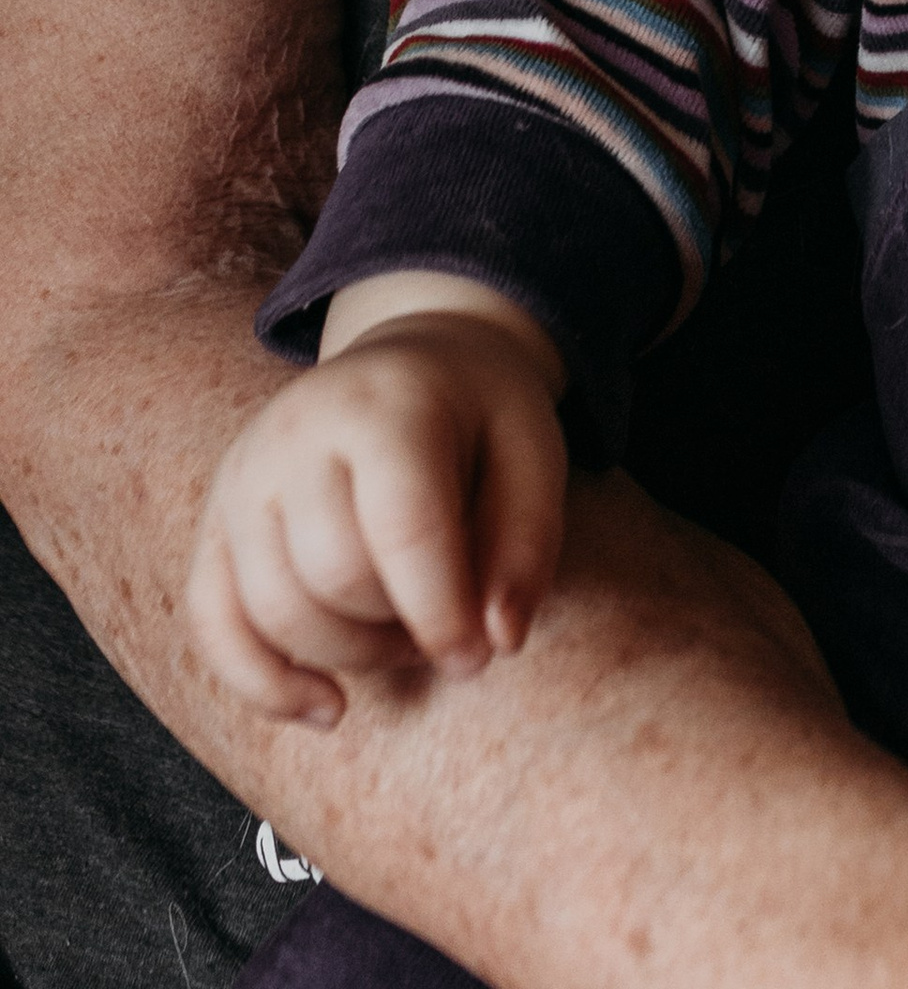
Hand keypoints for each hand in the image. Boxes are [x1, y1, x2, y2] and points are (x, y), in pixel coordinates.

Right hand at [184, 274, 567, 727]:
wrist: (407, 362)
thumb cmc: (479, 416)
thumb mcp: (535, 451)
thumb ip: (527, 545)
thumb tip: (498, 641)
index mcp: (386, 403)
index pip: (403, 527)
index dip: (443, 611)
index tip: (480, 656)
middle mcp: (296, 431)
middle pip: (334, 575)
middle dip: (399, 630)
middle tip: (448, 627)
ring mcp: (243, 475)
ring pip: (273, 610)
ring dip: (347, 656)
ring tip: (404, 637)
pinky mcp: (215, 519)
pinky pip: (212, 623)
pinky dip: (262, 683)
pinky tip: (328, 705)